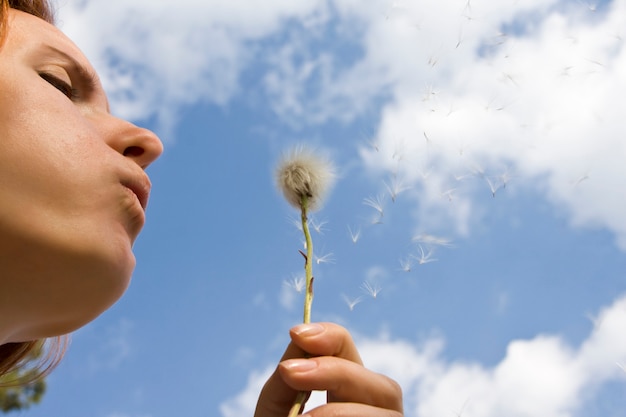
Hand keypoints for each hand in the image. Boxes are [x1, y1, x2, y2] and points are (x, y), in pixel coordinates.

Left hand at [254, 322, 402, 416]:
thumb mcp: (275, 408)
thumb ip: (286, 378)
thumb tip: (302, 335)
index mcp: (350, 394)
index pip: (350, 351)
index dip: (330, 336)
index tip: (295, 331)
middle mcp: (375, 411)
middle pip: (380, 383)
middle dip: (336, 372)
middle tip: (290, 372)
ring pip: (386, 411)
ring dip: (341, 410)